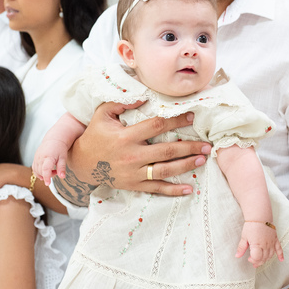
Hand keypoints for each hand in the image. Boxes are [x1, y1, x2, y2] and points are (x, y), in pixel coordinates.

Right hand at [33, 138, 68, 182]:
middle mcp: (40, 158)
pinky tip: (45, 172)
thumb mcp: (63, 158)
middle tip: (56, 171)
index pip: (46, 169)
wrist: (54, 139)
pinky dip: (39, 172)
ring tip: (52, 170)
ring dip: (44, 174)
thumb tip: (62, 177)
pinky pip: (34, 168)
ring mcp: (36, 158)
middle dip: (49, 175)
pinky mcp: (35, 158)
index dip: (46, 177)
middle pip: (41, 171)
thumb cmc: (60, 148)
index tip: (48, 183)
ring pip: (37, 171)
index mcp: (49, 157)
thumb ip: (62, 168)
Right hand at [69, 102, 210, 196]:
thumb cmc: (95, 136)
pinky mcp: (134, 185)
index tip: (191, 117)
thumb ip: (122, 103)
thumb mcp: (103, 115)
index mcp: (126, 137)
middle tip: (206, 144)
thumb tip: (144, 97)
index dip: (175, 121)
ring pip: (165, 171)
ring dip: (186, 166)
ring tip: (202, 159)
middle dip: (189, 147)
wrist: (81, 164)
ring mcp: (134, 173)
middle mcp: (132, 156)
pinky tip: (189, 189)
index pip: (156, 126)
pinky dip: (173, 190)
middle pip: (167, 151)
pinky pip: (157, 188)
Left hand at [235, 221, 282, 267]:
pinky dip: (281, 255)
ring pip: (271, 255)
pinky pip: (279, 249)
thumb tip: (237, 256)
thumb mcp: (244, 237)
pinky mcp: (275, 239)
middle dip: (258, 262)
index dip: (253, 260)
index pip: (257, 257)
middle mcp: (266, 245)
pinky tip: (281, 260)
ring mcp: (271, 243)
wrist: (260, 216)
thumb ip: (241, 248)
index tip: (249, 258)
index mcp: (257, 245)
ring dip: (266, 260)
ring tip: (261, 261)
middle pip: (264, 258)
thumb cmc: (251, 226)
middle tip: (253, 263)